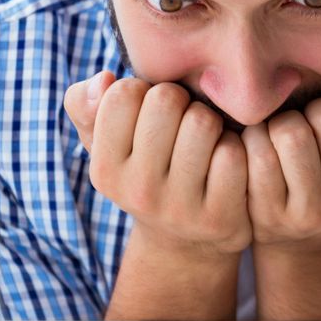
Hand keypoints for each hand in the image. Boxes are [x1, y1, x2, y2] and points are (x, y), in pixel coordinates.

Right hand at [63, 71, 250, 255]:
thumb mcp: (105, 143)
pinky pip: (233, 152)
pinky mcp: (220, 217)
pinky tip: (226, 162)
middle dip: (182, 101)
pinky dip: (236, 147)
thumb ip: (84, 104)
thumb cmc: (145, 171)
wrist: (187, 241)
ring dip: (211, 122)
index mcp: (104, 171)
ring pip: (202, 122)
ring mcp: (180, 209)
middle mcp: (138, 193)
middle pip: (167, 101)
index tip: (150, 113)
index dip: (144, 91)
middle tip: (183, 124)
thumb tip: (105, 79)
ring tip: (205, 141)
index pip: (123, 94)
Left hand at [240, 94, 320, 250]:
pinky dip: (255, 138)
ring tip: (288, 135)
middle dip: (317, 111)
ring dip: (283, 122)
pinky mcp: (266, 215)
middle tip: (312, 127)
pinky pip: (255, 152)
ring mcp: (309, 215)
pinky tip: (263, 148)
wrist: (304, 240)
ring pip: (291, 131)